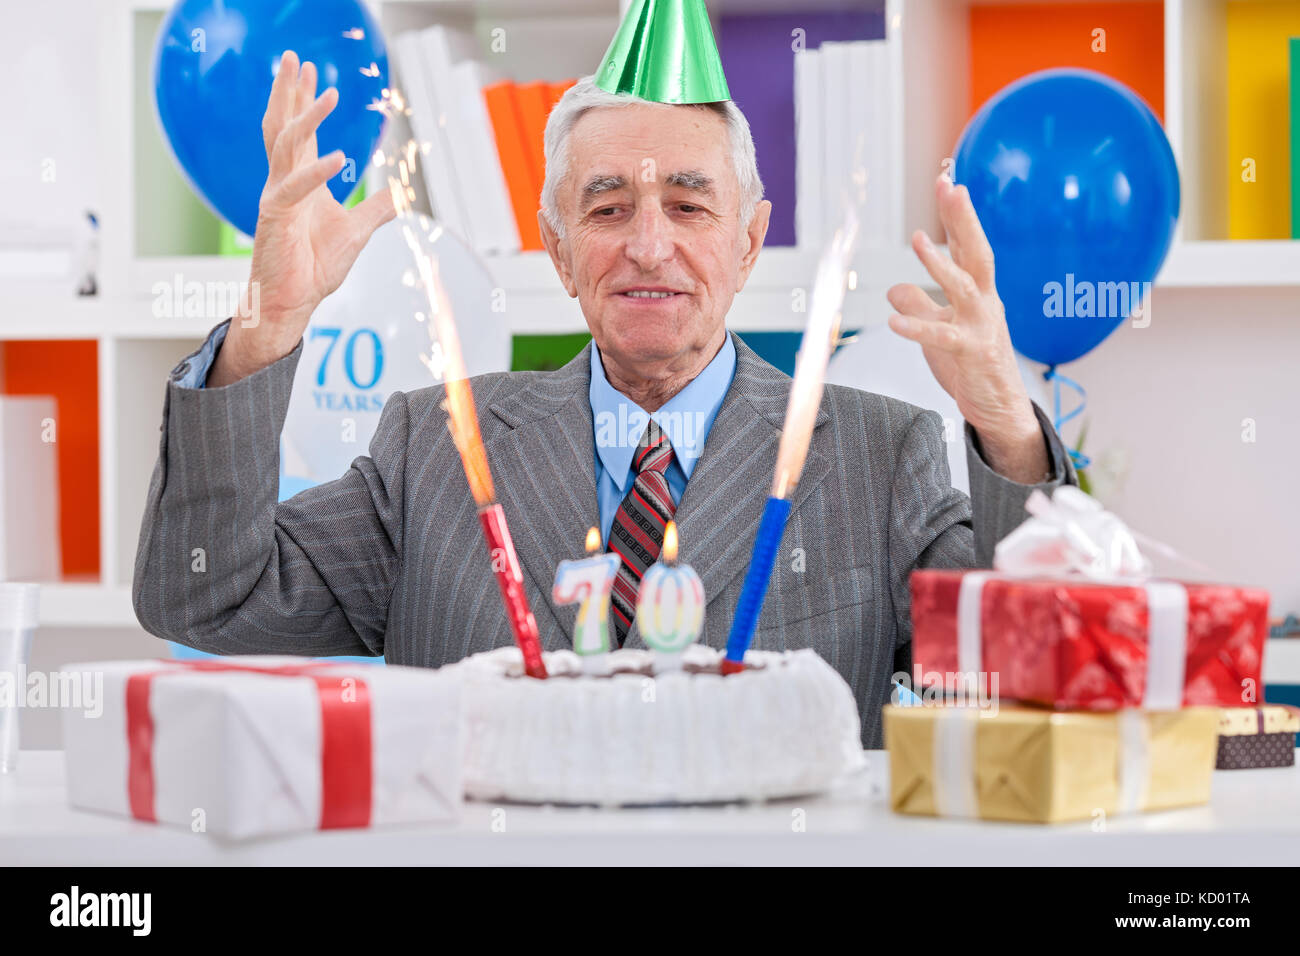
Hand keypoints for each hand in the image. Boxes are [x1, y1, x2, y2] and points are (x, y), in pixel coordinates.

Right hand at [209, 51, 395, 386]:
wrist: (293, 302)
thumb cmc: (315, 267)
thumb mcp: (357, 231)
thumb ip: (378, 209)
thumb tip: (403, 193)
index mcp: (300, 181)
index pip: (300, 132)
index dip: (305, 101)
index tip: (310, 72)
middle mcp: (284, 182)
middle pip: (283, 125)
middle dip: (289, 91)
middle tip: (292, 57)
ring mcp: (276, 197)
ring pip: (284, 145)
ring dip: (306, 117)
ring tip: (326, 92)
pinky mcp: (273, 218)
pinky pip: (293, 188)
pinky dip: (315, 171)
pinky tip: (337, 157)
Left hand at [886, 176, 1047, 483]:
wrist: (1000, 410)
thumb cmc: (972, 367)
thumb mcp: (939, 334)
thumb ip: (920, 308)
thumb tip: (895, 288)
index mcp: (978, 294)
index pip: (968, 247)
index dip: (957, 216)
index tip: (948, 182)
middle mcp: (985, 303)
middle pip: (977, 253)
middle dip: (963, 220)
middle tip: (951, 188)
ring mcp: (982, 327)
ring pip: (965, 288)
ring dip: (940, 264)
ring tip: (918, 240)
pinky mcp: (974, 354)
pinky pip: (943, 338)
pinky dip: (918, 329)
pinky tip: (893, 322)